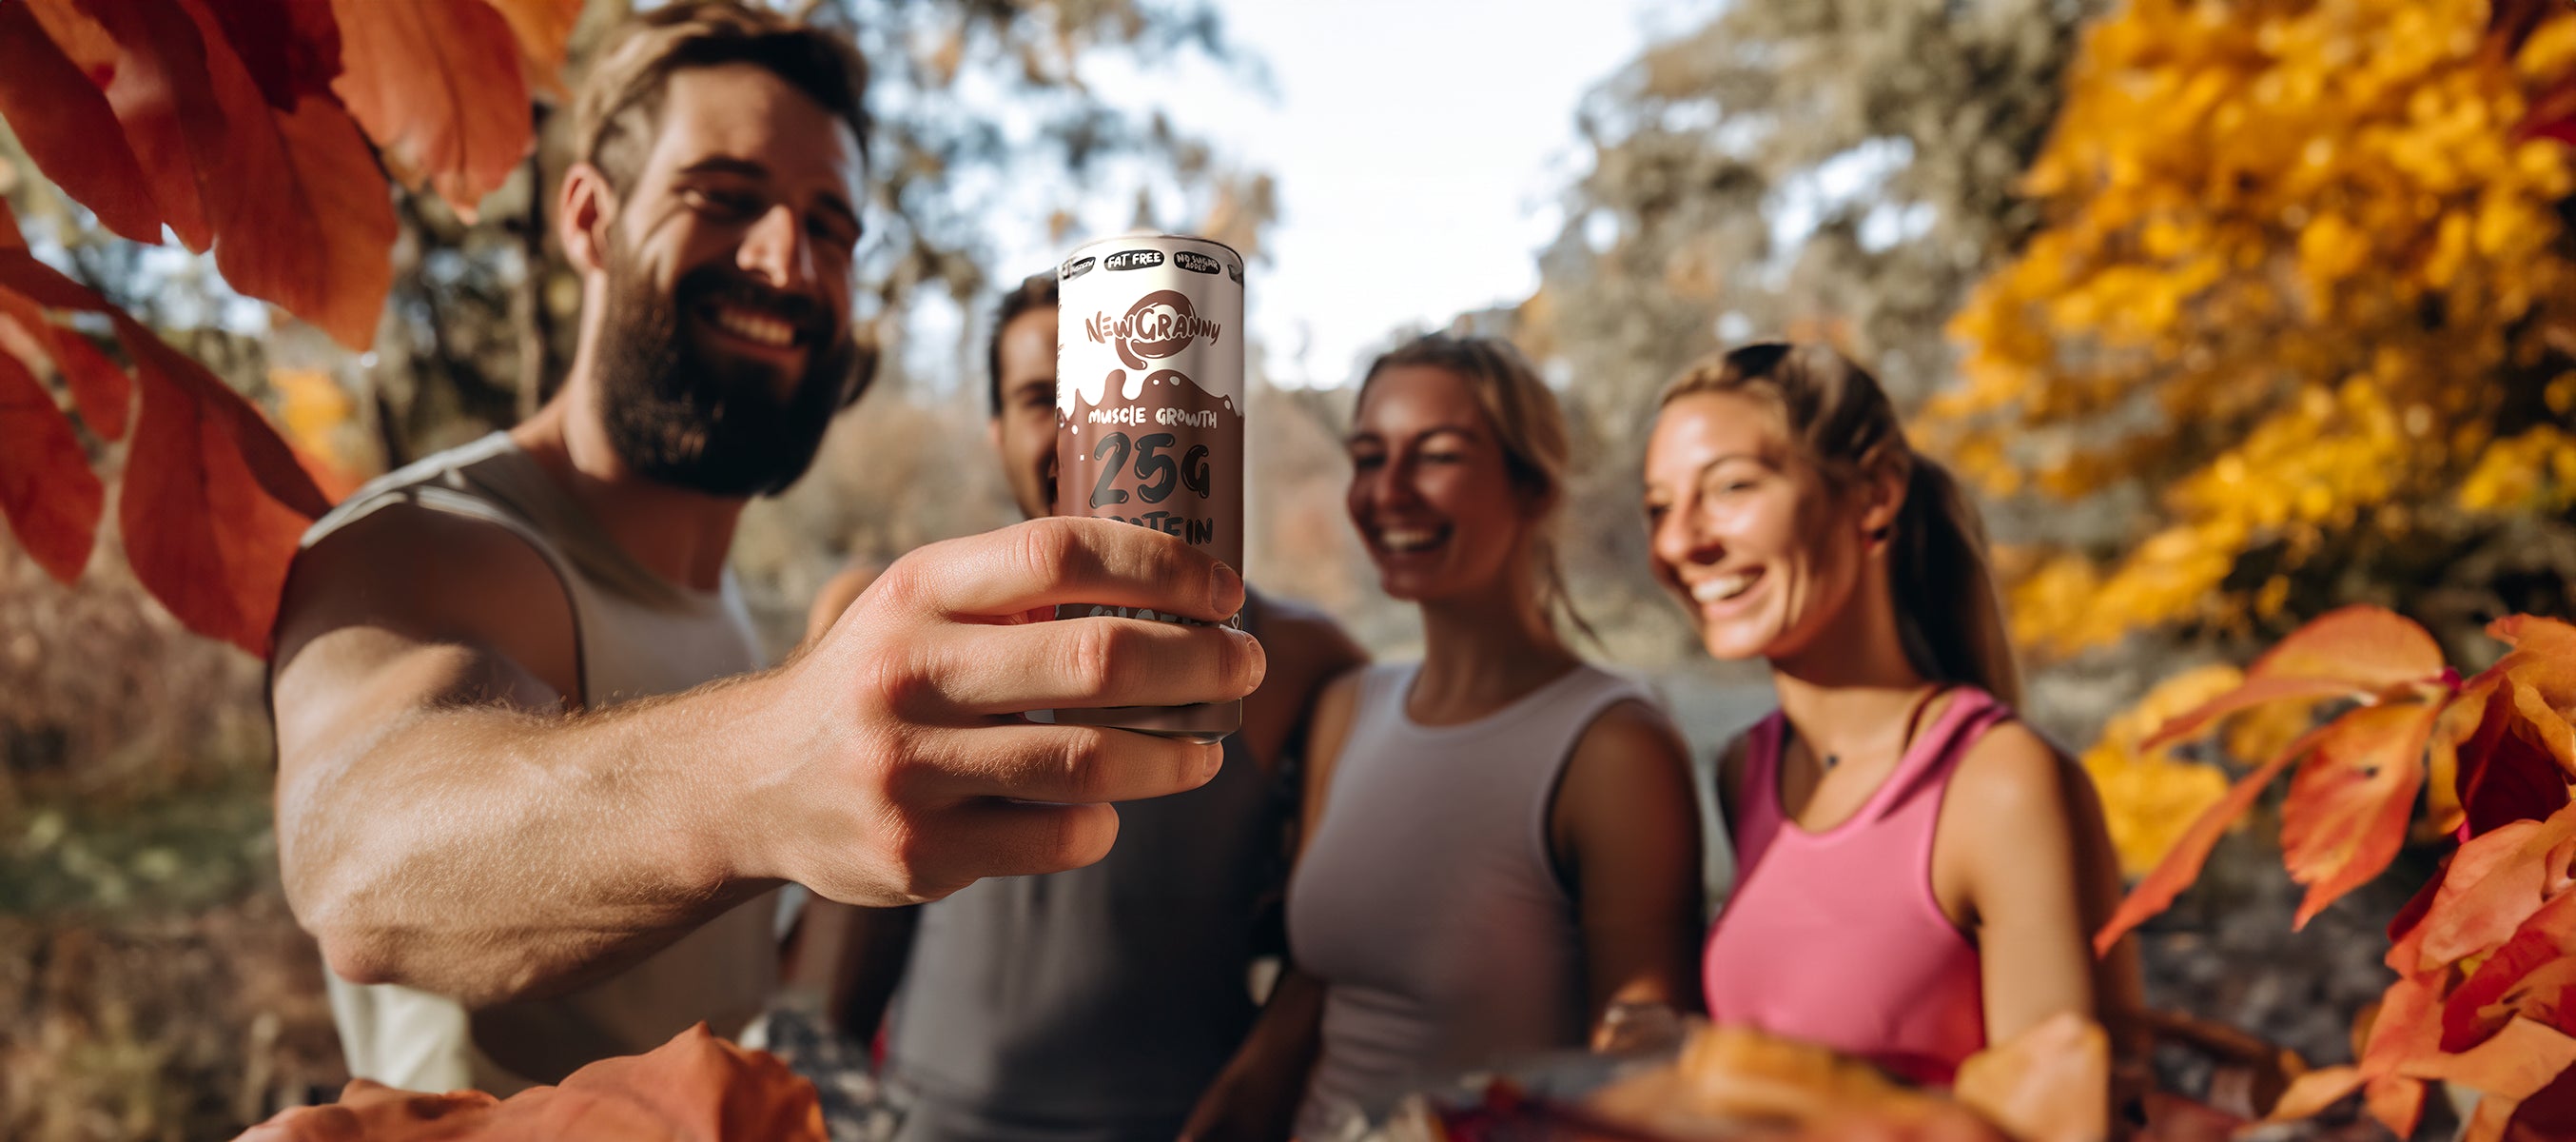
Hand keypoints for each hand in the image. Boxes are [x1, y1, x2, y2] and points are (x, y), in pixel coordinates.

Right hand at [749, 517, 1264, 905]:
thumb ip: (1016, 591)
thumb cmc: (878, 678)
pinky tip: (1106, 808)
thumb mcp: (918, 605)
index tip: (1223, 590)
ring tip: (1205, 749)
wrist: (752, 782)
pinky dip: (1101, 823)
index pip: (1059, 551)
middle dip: (1198, 663)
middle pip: (1096, 661)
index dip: (1161, 566)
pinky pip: (1056, 839)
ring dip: (1175, 756)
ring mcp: (909, 769)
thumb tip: (1176, 583)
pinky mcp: (918, 852)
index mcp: (916, 591)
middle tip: (1244, 665)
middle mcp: (906, 673)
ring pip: (1089, 764)